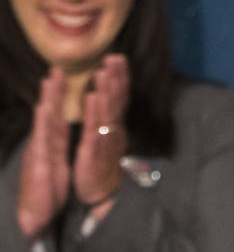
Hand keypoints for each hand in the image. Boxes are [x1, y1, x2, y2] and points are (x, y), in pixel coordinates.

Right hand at [16, 67, 69, 238]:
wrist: (35, 217)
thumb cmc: (46, 194)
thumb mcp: (56, 169)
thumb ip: (57, 152)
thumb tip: (59, 139)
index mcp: (51, 147)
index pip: (57, 118)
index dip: (59, 100)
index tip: (62, 79)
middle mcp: (44, 146)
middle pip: (49, 114)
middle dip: (53, 91)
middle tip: (56, 69)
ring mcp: (40, 153)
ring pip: (45, 122)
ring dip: (48, 100)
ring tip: (50, 81)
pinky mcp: (39, 164)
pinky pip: (43, 141)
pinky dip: (43, 124)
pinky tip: (44, 109)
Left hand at [71, 54, 128, 210]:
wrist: (102, 196)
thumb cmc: (103, 168)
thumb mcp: (109, 142)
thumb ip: (112, 123)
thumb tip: (113, 104)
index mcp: (115, 127)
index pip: (121, 99)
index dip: (121, 78)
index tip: (119, 58)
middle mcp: (115, 131)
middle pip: (118, 101)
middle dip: (117, 78)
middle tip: (115, 56)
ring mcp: (107, 141)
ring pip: (109, 113)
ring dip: (108, 90)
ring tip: (104, 71)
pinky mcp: (95, 152)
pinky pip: (96, 129)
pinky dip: (96, 112)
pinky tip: (93, 97)